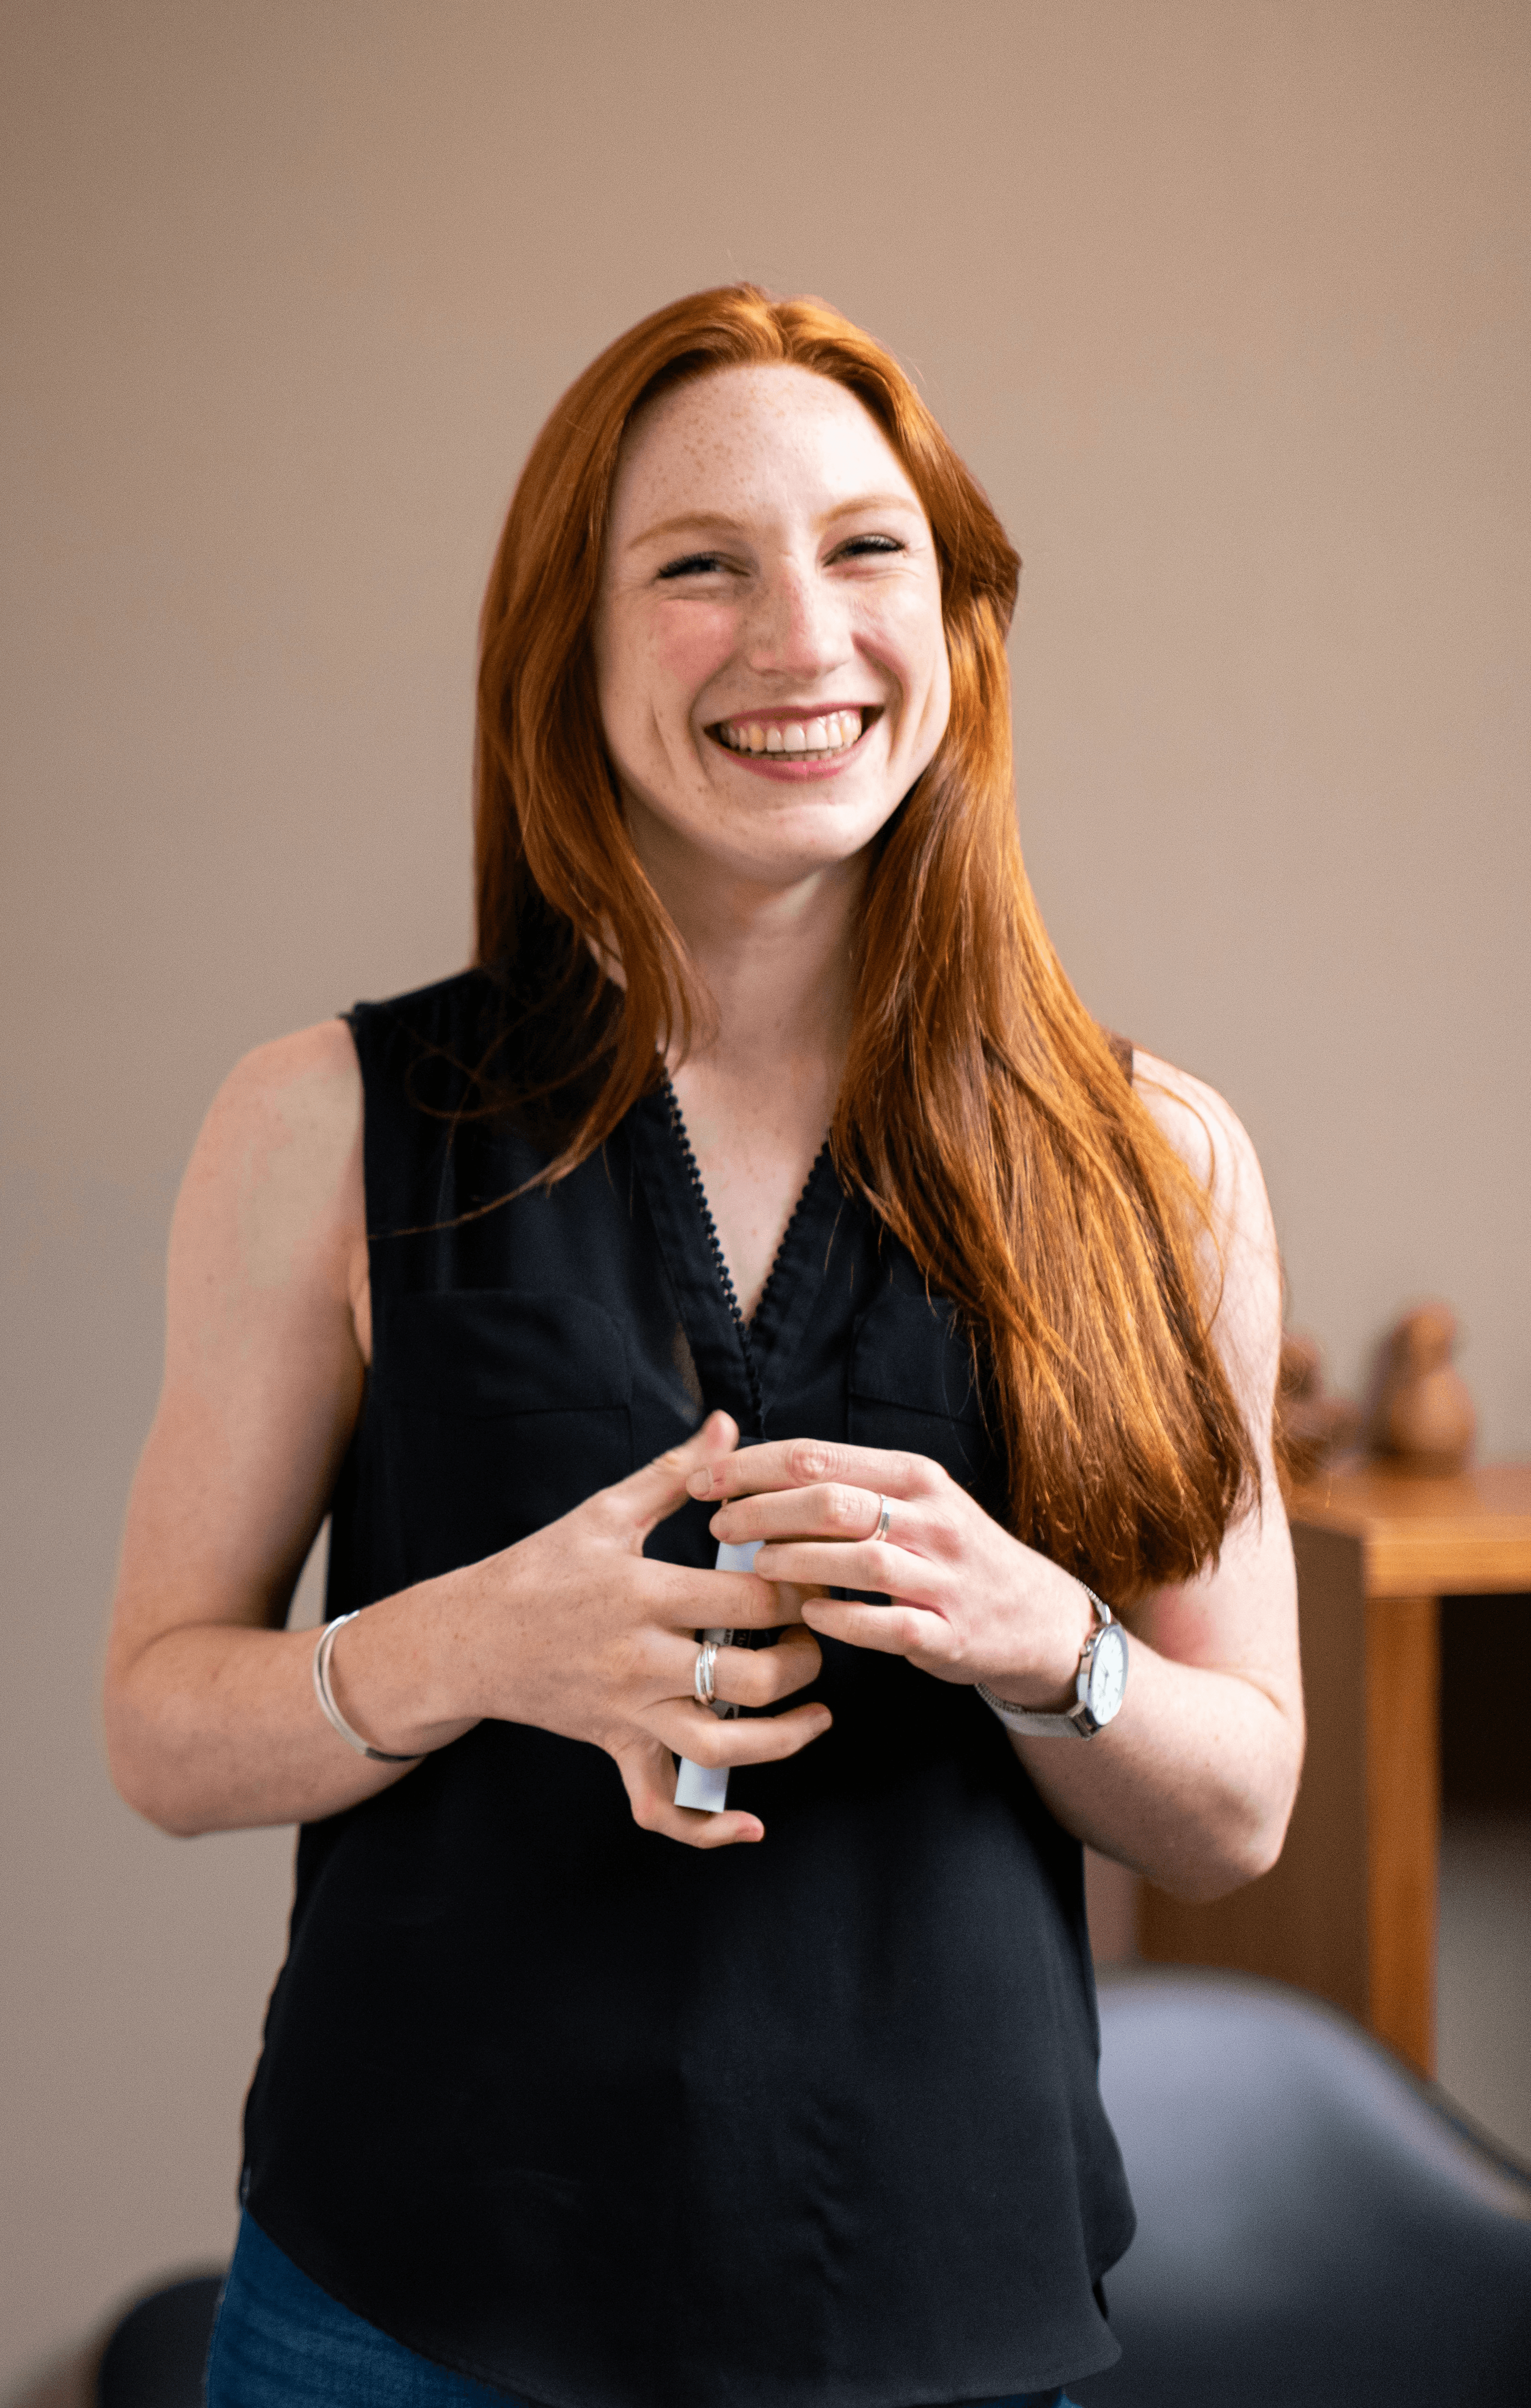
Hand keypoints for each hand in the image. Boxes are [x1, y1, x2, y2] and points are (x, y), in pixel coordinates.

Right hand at [455, 1412, 829, 1847]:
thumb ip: (675, 1473)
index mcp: (643, 1594)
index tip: (819, 1576)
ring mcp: (629, 1713)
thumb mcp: (605, 1511)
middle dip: (804, 1661)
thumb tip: (727, 1426)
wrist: (468, 1638)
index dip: (800, 1592)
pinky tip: (750, 1825)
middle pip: (750, 1680)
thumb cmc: (540, 1568)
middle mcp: (640, 1661)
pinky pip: (661, 1807)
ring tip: (818, 1713)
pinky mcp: (616, 1748)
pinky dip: (706, 1829)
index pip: (749, 1602)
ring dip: (784, 1740)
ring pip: (721, 1749)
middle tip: (819, 1637)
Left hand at [688, 1438, 1094, 1706]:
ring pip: (859, 1558)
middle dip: (763, 1510)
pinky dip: (844, 1619)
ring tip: (756, 1566)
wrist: (1035, 1617)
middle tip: (719, 1524)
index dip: (752, 1466)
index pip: (818, 1458)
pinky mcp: (948, 1631)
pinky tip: (809, 1615)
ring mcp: (943, 1577)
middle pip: (831, 1501)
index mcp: (913, 1476)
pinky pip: (889, 1623)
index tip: (705, 1479)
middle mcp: (931, 1518)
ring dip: (797, 1561)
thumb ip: (846, 1486)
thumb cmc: (950, 1554)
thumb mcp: (913, 1502)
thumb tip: (755, 1474)